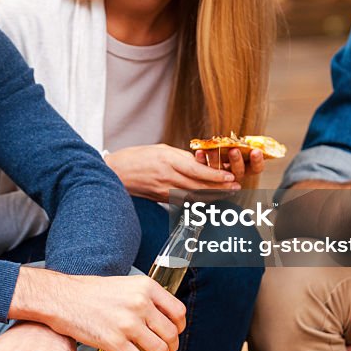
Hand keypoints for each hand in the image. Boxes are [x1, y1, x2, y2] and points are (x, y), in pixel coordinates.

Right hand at [41, 272, 184, 350]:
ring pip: (159, 350)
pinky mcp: (115, 341)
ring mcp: (128, 323)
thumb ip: (142, 297)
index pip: (177, 311)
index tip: (174, 333)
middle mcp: (140, 303)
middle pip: (171, 333)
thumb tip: (157, 316)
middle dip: (171, 348)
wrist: (62, 298)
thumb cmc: (89, 292)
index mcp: (145, 286)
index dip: (179, 327)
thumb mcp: (123, 284)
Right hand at [105, 144, 239, 201]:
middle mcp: (167, 178)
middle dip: (220, 188)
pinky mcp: (162, 199)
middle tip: (236, 187)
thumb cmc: (135, 158)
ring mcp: (164, 191)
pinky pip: (185, 201)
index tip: (230, 176)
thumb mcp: (160, 150)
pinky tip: (209, 199)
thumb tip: (200, 161)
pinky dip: (199, 200)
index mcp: (167, 161)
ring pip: (194, 196)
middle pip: (199, 186)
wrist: (114, 174)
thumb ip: (181, 157)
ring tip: (228, 193)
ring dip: (213, 196)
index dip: (215, 175)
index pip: (196, 170)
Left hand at [194, 147, 264, 177]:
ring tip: (214, 149)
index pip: (255, 169)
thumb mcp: (237, 147)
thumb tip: (248, 140)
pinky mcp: (204, 174)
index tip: (256, 151)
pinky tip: (200, 151)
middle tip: (234, 150)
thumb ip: (241, 146)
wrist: (203, 158)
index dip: (257, 161)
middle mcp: (234, 176)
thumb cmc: (226, 149)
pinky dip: (201, 160)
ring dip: (217, 160)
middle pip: (238, 172)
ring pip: (219, 172)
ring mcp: (219, 178)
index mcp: (246, 169)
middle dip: (236, 161)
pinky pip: (203, 168)